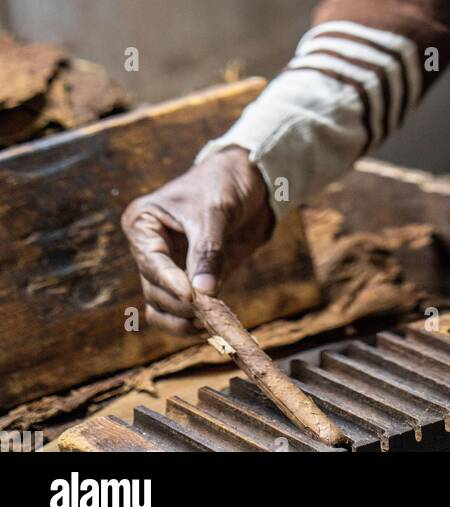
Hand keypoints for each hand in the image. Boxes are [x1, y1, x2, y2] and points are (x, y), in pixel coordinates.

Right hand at [121, 145, 274, 336]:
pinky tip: (211, 327)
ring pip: (160, 308)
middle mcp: (148, 248)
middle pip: (154, 290)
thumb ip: (208, 251)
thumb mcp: (216, 212)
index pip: (150, 262)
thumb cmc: (224, 184)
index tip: (191, 297)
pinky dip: (189, 324)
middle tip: (210, 312)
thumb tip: (203, 294)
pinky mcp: (185, 280)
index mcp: (142, 223)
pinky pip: (177, 312)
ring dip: (182, 321)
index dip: (169, 282)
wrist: (249, 180)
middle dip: (181, 304)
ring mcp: (166, 267)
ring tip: (210, 323)